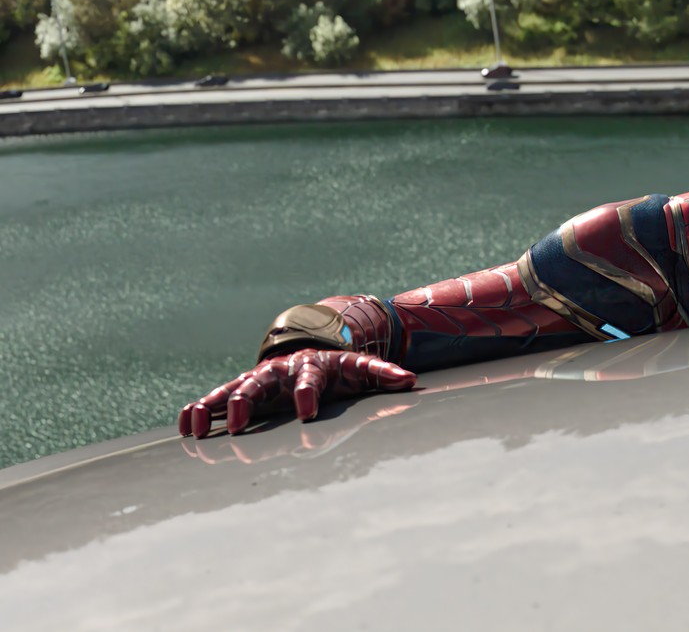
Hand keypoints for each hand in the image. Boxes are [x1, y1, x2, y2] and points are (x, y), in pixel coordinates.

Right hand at [178, 349, 415, 438]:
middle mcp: (279, 370)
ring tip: (198, 429)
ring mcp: (257, 379)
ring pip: (231, 390)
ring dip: (214, 407)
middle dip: (249, 400)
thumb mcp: (361, 368)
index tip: (306, 413)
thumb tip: (410, 381)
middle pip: (261, 382)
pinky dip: (199, 411)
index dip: (307, 393)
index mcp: (312, 366)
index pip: (310, 378)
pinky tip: (186, 428)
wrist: (311, 351)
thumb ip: (382, 373)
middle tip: (241, 421)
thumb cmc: (339, 369)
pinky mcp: (240, 390)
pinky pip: (214, 400)